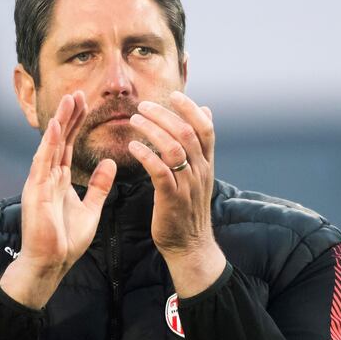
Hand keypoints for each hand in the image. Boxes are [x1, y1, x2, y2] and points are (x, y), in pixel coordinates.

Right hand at [0, 91, 115, 308]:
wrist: (51, 264)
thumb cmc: (66, 240)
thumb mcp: (91, 208)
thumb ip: (99, 186)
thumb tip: (110, 164)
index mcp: (58, 178)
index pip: (68, 144)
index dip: (76, 123)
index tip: (86, 102)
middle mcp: (47, 176)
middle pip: (59, 139)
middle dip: (69, 115)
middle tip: (78, 92)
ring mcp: (40, 182)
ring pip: (50, 145)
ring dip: (59, 122)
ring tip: (69, 100)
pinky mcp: (36, 192)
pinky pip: (43, 163)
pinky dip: (48, 144)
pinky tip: (55, 126)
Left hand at [128, 91, 225, 297]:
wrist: (190, 245)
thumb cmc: (189, 208)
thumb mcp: (200, 173)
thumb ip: (200, 144)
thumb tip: (207, 110)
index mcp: (207, 163)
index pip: (205, 128)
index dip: (191, 109)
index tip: (173, 94)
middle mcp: (201, 171)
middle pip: (187, 133)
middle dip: (164, 115)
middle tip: (143, 105)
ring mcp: (188, 185)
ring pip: (174, 148)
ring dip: (153, 130)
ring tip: (135, 120)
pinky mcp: (172, 198)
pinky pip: (160, 171)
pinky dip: (147, 155)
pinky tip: (133, 147)